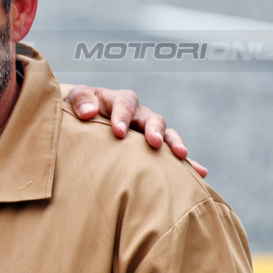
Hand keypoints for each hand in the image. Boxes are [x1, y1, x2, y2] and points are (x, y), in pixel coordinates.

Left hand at [64, 85, 207, 177]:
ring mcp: (148, 132)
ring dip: (174, 144)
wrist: (82, 121)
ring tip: (182, 156)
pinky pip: (171, 156)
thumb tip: (90, 112)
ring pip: (166, 135)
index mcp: (119, 101)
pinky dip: (186, 163)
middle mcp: (138, 115)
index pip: (125, 103)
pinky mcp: (152, 149)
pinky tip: (199, 173)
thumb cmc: (78, 109)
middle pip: (152, 118)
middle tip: (153, 142)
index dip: (122, 115)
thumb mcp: (73, 99)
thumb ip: (81, 101)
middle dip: (154, 129)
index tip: (118, 131)